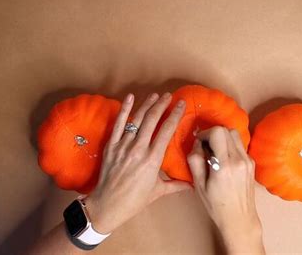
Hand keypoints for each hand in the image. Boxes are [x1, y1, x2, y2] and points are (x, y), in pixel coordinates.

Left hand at [85, 92, 190, 233]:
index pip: (166, 130)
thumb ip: (177, 185)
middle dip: (161, 105)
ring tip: (155, 95)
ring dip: (147, 105)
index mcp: (152, 159)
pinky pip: (118, 124)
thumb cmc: (135, 200)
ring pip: (137, 119)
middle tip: (168, 96)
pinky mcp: (111, 146)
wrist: (108, 205)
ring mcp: (123, 146)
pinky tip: (130, 98)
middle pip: (152, 120)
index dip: (175, 115)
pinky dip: (124, 109)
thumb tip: (193, 184)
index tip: (181, 104)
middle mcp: (138, 149)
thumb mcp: (158, 191)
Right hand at [187, 126, 264, 253]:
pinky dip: (229, 145)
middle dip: (213, 134)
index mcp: (225, 166)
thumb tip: (196, 143)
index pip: (218, 132)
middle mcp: (239, 160)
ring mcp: (248, 160)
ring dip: (222, 138)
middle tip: (205, 147)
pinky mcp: (252, 162)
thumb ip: (195, 160)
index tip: (199, 143)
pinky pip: (239, 145)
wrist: (239, 218)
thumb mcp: (199, 185)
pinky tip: (223, 159)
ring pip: (235, 134)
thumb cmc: (216, 205)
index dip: (205, 133)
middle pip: (227, 130)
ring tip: (214, 152)